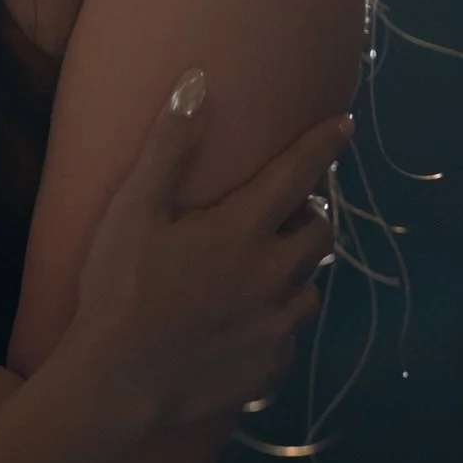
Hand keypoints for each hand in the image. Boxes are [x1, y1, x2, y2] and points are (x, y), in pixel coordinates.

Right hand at [61, 72, 349, 434]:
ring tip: (264, 273)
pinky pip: (288, 338)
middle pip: (319, 234)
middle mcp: (273, 276)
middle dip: (308, 216)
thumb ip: (169, 147)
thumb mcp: (134, 210)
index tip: (345, 123)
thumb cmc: (118, 287)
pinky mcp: (268, 368)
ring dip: (295, 273)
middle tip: (282, 214)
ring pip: (309, 288)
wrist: (117, 381)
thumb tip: (198, 81)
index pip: (299, 174)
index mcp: (243, 231)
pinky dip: (276, 324)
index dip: (324, 144)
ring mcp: (275, 327)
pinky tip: (247, 326)